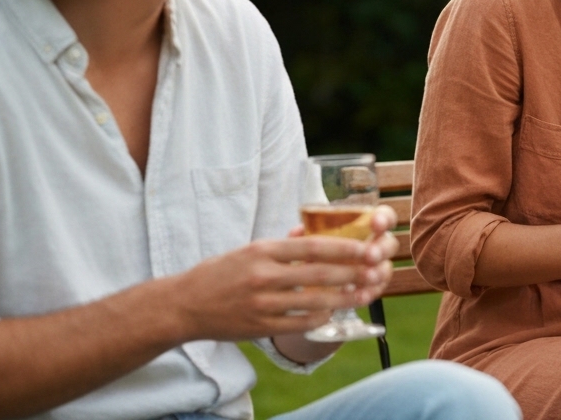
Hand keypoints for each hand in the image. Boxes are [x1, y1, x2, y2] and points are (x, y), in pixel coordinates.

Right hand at [172, 206, 398, 341]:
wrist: (183, 306)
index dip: (344, 248)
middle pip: (319, 273)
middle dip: (353, 272)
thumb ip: (282, 246)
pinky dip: (321, 317)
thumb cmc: (220, 273)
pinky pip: (300, 323)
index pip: (311, 247)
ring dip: (345, 298)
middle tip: (377, 270)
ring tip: (366, 293)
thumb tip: (312, 234)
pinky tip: (336, 311)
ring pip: (314, 301)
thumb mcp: (248, 251)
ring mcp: (262, 304)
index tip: (368, 247)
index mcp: (262, 251)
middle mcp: (263, 276)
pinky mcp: (260, 326)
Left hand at [292, 204, 400, 288]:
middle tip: (370, 256)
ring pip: (386, 268)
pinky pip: (376, 290)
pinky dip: (369, 293)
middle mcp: (374, 244)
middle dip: (382, 249)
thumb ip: (304, 235)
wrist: (309, 276)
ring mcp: (375, 268)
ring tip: (369, 277)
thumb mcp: (306, 240)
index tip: (375, 224)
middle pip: (389, 244)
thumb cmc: (313, 250)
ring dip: (379, 272)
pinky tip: (361, 296)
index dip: (384, 218)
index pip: (384, 216)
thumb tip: (298, 231)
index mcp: (365, 225)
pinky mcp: (371, 287)